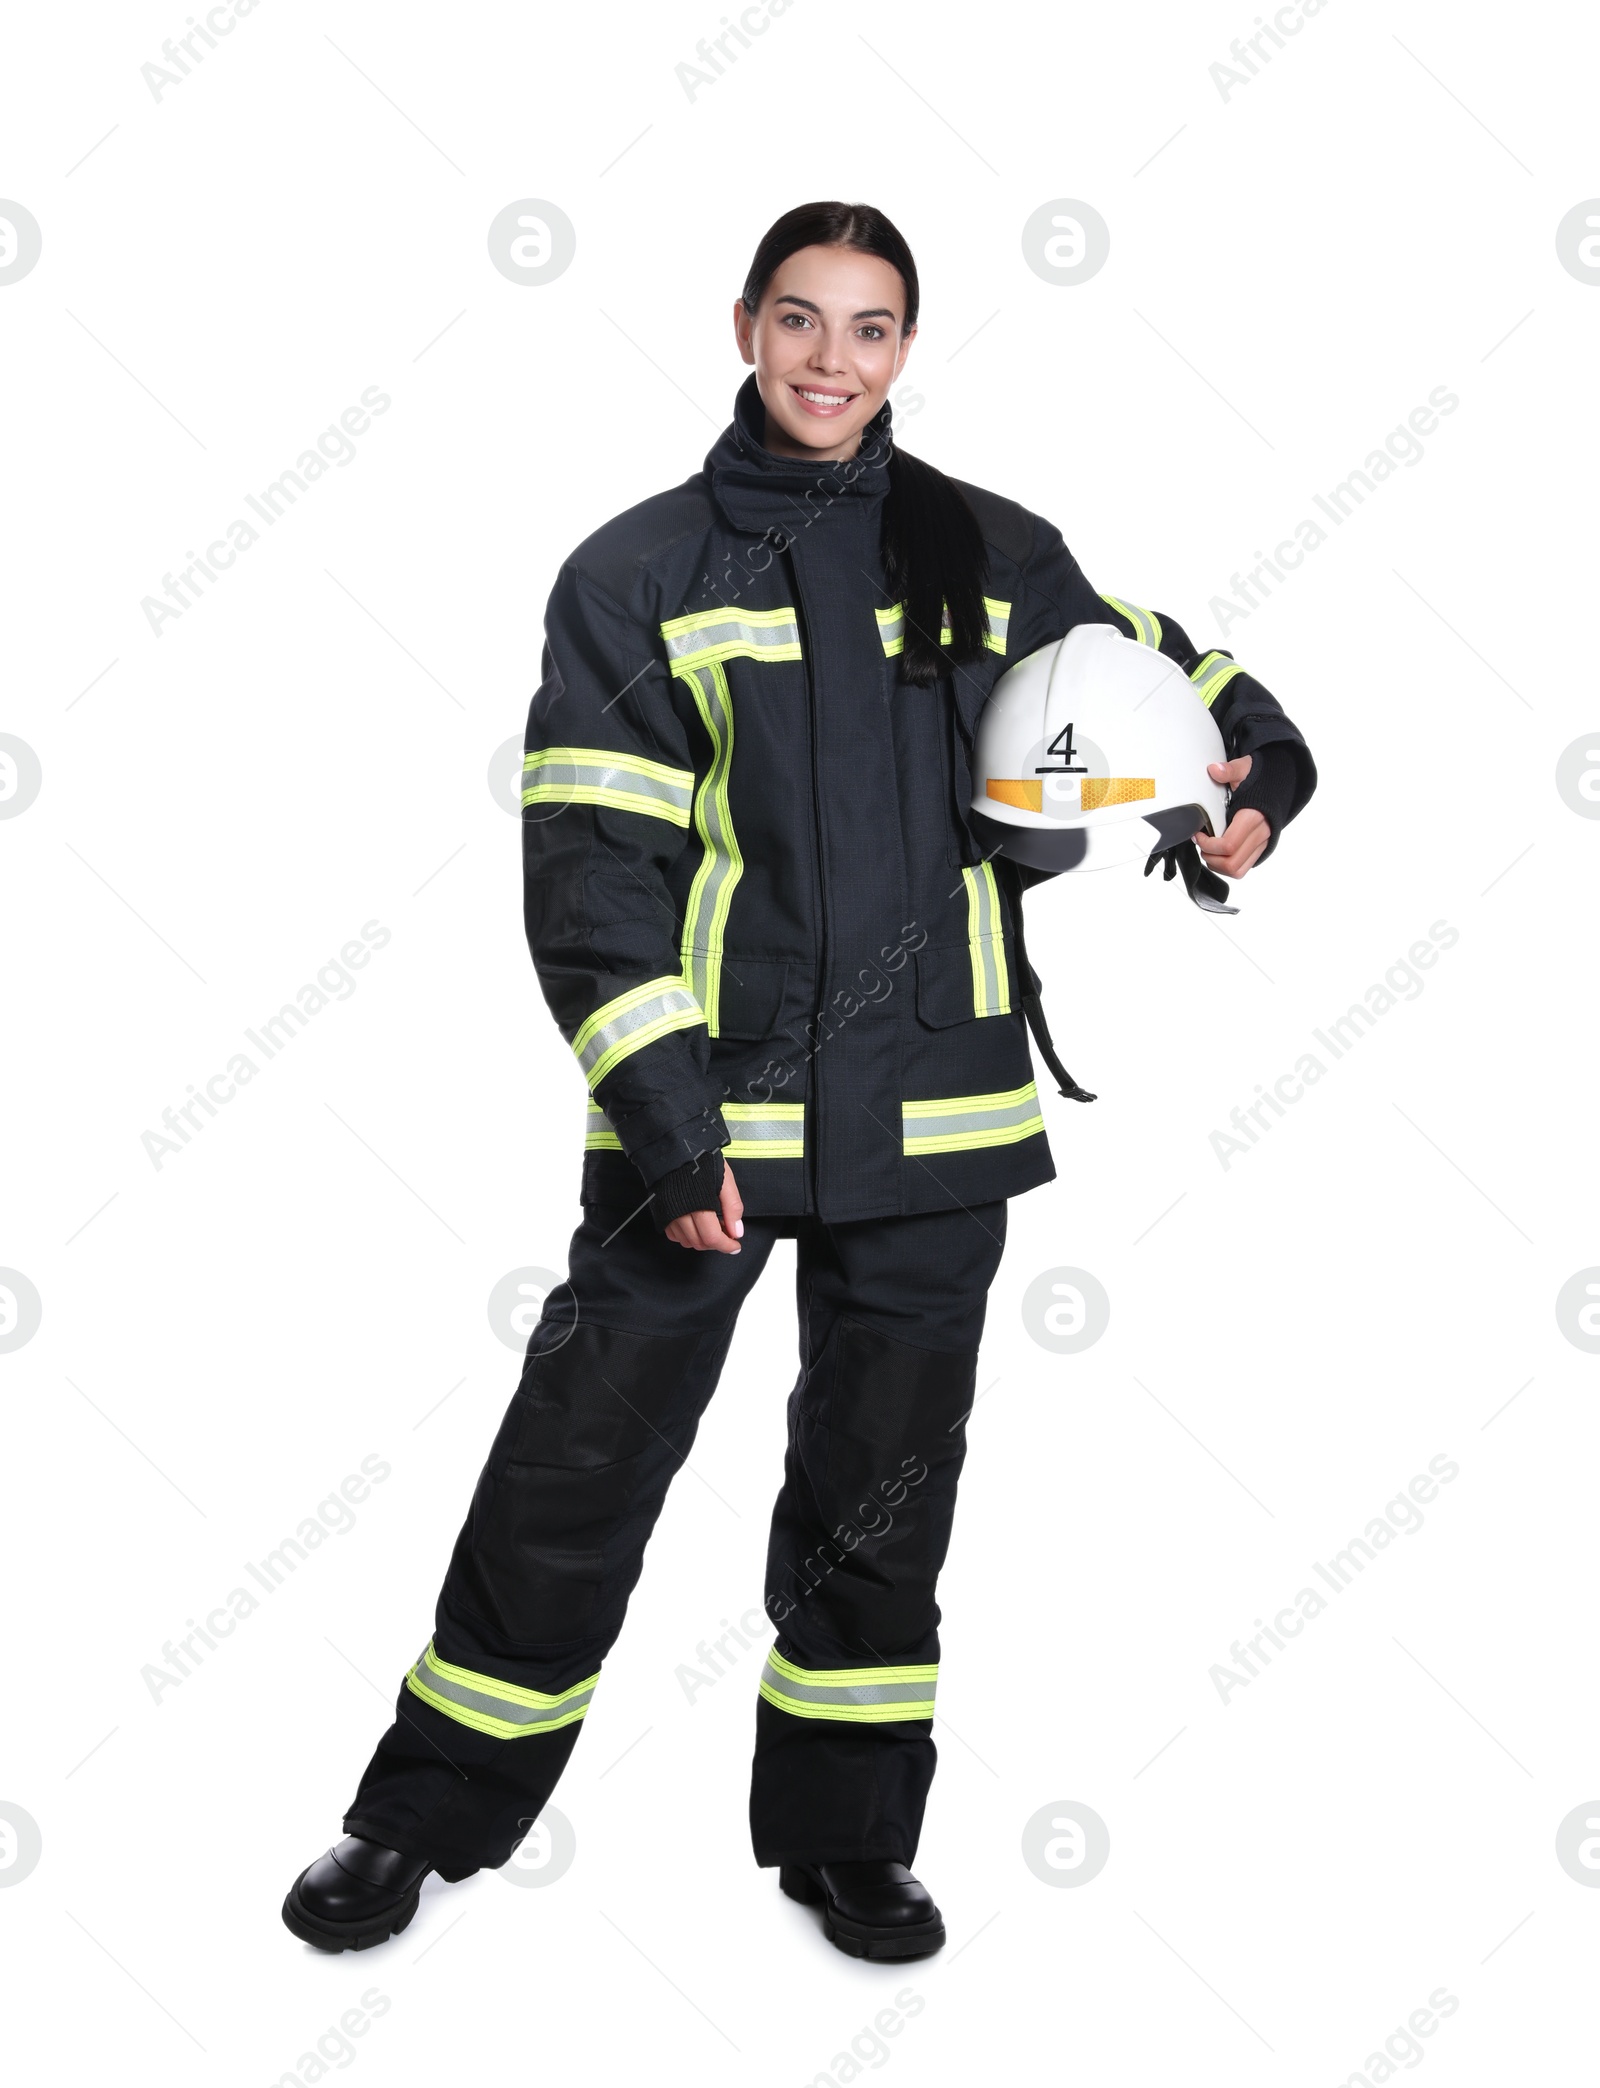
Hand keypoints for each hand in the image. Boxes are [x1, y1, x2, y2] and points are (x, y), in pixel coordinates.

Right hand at [665, 1160, 744, 1252]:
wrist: (675, 1146)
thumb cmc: (702, 1159)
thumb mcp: (725, 1179)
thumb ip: (733, 1207)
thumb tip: (737, 1232)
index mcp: (698, 1204)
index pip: (712, 1238)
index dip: (726, 1246)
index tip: (735, 1246)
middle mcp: (680, 1213)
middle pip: (698, 1243)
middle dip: (715, 1244)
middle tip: (726, 1234)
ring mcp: (668, 1213)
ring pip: (685, 1242)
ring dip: (701, 1241)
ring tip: (712, 1228)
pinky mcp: (661, 1211)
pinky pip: (673, 1234)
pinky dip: (686, 1236)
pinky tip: (696, 1225)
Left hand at [1195, 756, 1269, 878]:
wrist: (1280, 786)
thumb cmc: (1260, 780)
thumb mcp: (1245, 770)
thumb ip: (1229, 770)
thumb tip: (1214, 770)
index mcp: (1253, 818)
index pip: (1229, 845)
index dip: (1208, 844)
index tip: (1198, 834)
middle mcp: (1260, 835)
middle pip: (1232, 864)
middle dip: (1211, 858)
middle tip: (1201, 844)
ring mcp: (1261, 844)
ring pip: (1238, 870)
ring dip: (1218, 865)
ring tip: (1208, 850)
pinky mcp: (1260, 849)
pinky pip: (1243, 868)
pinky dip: (1226, 866)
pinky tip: (1218, 853)